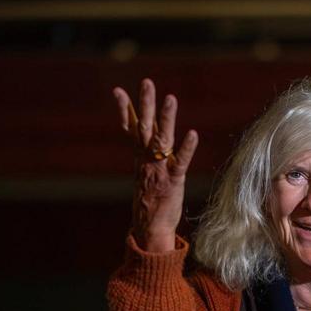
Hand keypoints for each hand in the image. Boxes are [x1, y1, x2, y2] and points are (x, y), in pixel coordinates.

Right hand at [113, 78, 199, 252]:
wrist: (150, 228)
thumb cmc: (150, 201)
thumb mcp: (144, 174)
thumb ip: (145, 155)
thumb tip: (143, 143)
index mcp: (140, 157)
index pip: (131, 129)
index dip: (125, 110)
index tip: (117, 90)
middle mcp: (147, 160)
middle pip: (144, 127)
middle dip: (145, 104)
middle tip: (147, 82)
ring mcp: (159, 169)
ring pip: (162, 139)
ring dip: (166, 118)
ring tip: (170, 98)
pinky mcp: (173, 180)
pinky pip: (180, 161)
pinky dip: (186, 148)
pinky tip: (193, 133)